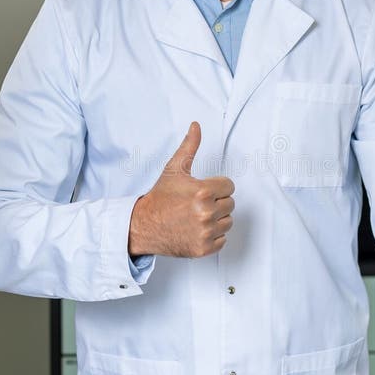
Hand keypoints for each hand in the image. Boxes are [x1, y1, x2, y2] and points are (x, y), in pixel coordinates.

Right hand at [128, 121, 234, 257]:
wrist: (143, 225)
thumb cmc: (160, 197)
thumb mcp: (174, 169)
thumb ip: (189, 147)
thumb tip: (196, 126)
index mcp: (203, 191)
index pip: (230, 186)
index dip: (216, 187)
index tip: (202, 190)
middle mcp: (206, 213)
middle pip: (230, 204)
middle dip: (216, 202)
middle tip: (197, 204)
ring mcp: (205, 232)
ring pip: (228, 222)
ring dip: (216, 220)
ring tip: (196, 217)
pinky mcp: (203, 248)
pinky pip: (222, 240)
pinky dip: (212, 237)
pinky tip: (196, 230)